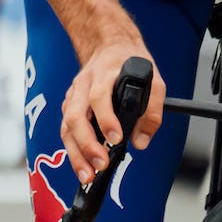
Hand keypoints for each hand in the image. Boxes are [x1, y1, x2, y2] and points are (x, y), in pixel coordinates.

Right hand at [62, 36, 165, 184]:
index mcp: (103, 76)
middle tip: (100, 166)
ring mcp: (73, 96)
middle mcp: (83, 86)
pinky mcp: (70, 105)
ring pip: (66, 127)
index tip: (116, 139)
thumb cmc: (130, 63)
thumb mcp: (154, 81)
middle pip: (76, 117)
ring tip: (87, 176)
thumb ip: (151, 112)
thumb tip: (141, 141)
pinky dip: (73, 148)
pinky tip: (82, 164)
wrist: (108, 45)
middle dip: (86, 145)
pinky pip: (66, 129)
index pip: (99, 99)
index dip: (106, 120)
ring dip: (75, 153)